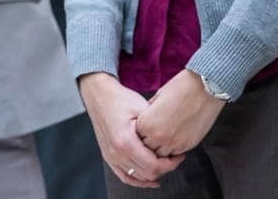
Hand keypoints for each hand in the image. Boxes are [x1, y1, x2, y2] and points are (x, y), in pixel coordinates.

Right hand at [78, 72, 184, 188]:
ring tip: (163, 162)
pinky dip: (138, 181)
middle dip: (165, 168)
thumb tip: (172, 142)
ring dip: (153, 173)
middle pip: (147, 174)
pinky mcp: (108, 156)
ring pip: (138, 177)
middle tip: (173, 157)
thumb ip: (155, 128)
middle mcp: (116, 152)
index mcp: (125, 141)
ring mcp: (110, 156)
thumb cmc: (119, 99)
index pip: (154, 166)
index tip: (179, 155)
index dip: (171, 164)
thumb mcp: (142, 109)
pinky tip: (150, 180)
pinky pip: (125, 177)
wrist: (99, 95)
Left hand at [135, 69, 225, 158]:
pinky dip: (175, 148)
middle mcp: (158, 136)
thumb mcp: (157, 97)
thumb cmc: (181, 88)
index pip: (137, 137)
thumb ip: (149, 111)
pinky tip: (177, 136)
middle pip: (148, 148)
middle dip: (151, 141)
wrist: (204, 89)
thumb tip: (147, 116)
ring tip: (167, 134)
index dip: (142, 131)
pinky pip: (176, 153)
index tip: (147, 126)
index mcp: (146, 123)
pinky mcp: (188, 145)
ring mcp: (174, 143)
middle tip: (157, 132)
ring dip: (163, 147)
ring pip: (162, 154)